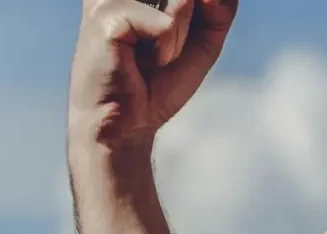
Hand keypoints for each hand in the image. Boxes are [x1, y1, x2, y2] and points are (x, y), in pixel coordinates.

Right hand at [68, 0, 238, 149]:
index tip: (173, 43)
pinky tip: (137, 64)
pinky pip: (167, 25)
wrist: (126, 127)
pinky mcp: (107, 15)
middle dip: (190, 28)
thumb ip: (219, 11)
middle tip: (160, 54)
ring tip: (149, 57)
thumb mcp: (202, 41)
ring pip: (183, 2)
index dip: (200, 15)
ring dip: (178, 40)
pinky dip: (165, 51)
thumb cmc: (157, 84)